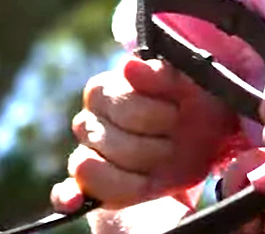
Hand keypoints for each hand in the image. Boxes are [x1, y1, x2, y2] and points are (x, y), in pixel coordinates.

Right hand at [50, 55, 237, 211]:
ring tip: (160, 171)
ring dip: (135, 177)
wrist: (197, 148)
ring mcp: (83, 154)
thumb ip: (161, 76)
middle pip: (112, 141)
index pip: (121, 105)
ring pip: (89, 169)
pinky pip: (66, 193)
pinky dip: (71, 197)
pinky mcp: (84, 189)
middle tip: (175, 146)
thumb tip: (129, 66)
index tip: (179, 116)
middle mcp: (87, 121)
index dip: (156, 115)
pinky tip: (81, 199)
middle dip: (154, 148)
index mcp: (104, 90)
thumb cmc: (191, 113)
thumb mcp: (189, 90)